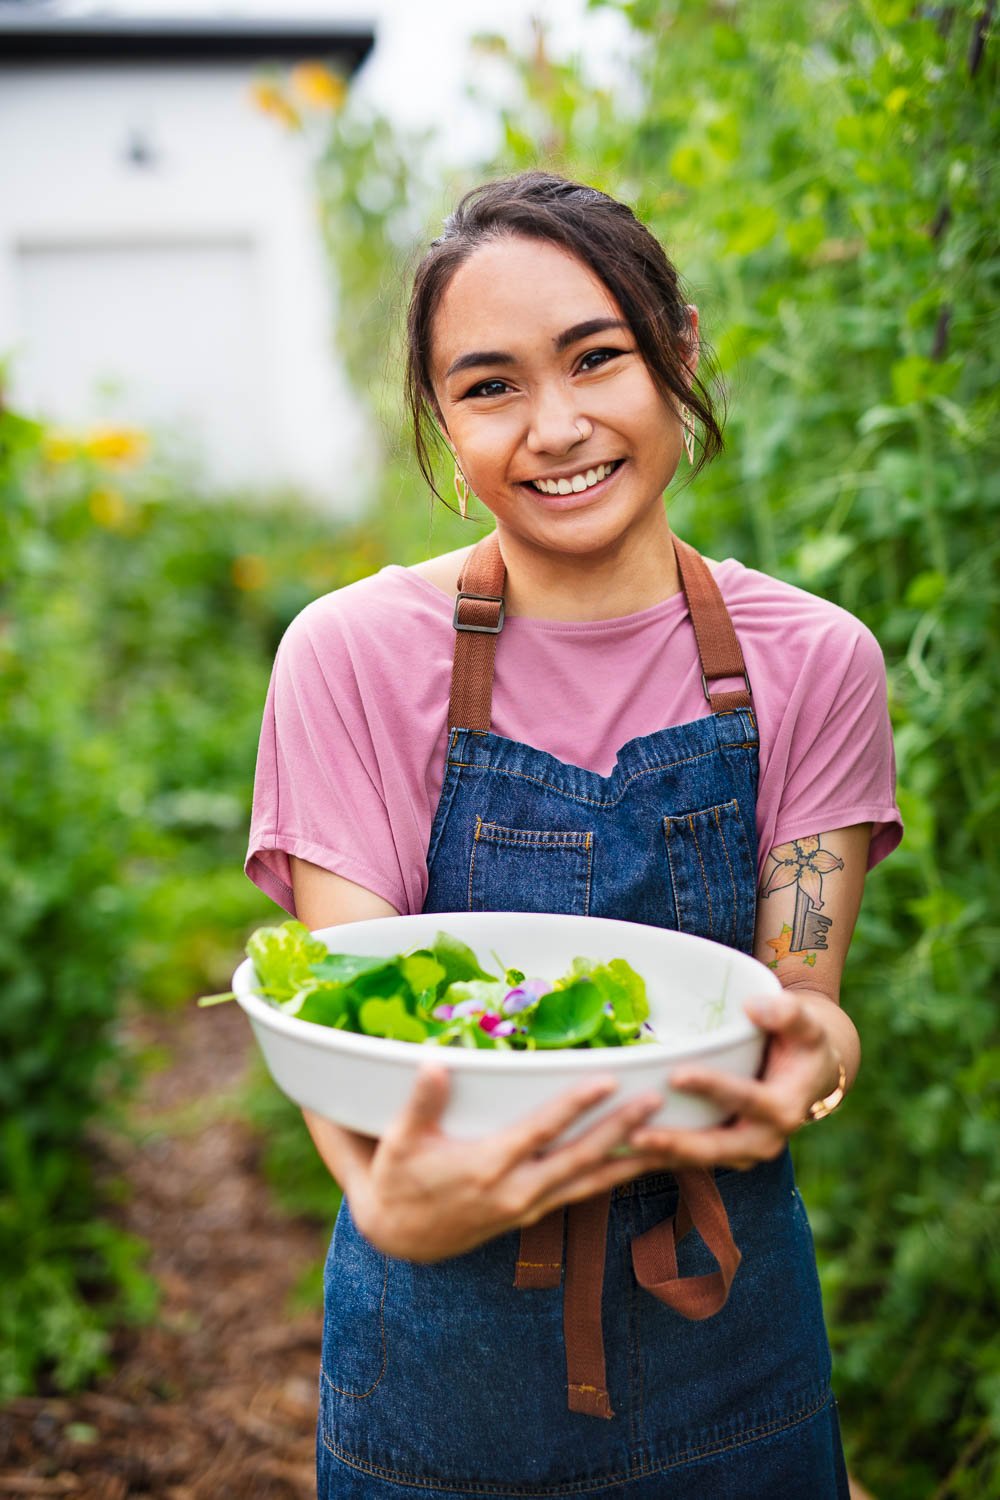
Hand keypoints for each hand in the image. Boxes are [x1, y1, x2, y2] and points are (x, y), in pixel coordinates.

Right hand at [341, 1066, 667, 1261]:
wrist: (399, 1236)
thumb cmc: (399, 1179)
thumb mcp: (399, 1141)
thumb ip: (421, 1103)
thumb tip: (436, 1064)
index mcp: (487, 1168)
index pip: (541, 1131)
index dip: (575, 1105)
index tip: (608, 1079)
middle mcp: (516, 1191)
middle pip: (580, 1158)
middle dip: (620, 1130)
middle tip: (655, 1101)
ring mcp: (529, 1206)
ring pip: (590, 1182)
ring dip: (630, 1159)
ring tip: (670, 1137)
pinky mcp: (533, 1212)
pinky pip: (582, 1193)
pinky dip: (613, 1177)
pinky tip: (640, 1162)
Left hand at [626, 990, 847, 1171]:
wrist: (807, 1076)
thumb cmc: (803, 1044)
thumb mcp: (806, 1025)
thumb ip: (788, 1013)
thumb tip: (754, 1007)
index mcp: (783, 1109)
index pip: (745, 1099)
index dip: (712, 1087)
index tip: (677, 1075)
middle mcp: (762, 1141)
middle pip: (715, 1147)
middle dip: (677, 1143)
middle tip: (635, 1134)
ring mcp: (740, 1153)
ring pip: (696, 1160)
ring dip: (659, 1156)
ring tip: (619, 1147)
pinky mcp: (720, 1154)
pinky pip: (686, 1159)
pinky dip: (656, 1157)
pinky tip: (620, 1149)